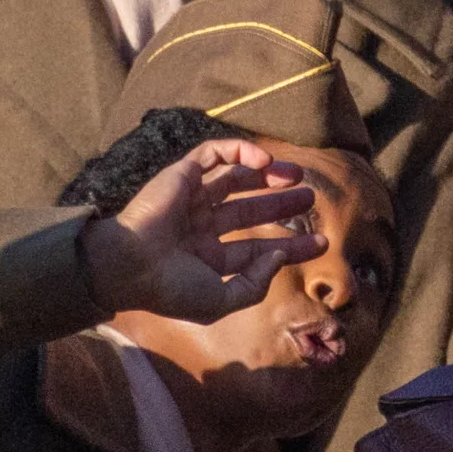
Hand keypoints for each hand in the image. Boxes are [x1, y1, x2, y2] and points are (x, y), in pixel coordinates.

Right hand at [81, 138, 319, 322]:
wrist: (129, 265)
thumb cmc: (171, 288)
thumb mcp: (220, 300)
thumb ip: (254, 284)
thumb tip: (280, 256)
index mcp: (206, 258)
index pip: (255, 249)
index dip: (290, 246)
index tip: (323, 242)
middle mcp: (199, 227)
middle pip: (249, 211)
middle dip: (281, 205)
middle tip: (311, 199)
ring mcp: (191, 199)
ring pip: (236, 179)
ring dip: (268, 175)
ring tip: (299, 176)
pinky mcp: (182, 174)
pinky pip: (214, 153)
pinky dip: (240, 151)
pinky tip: (265, 162)